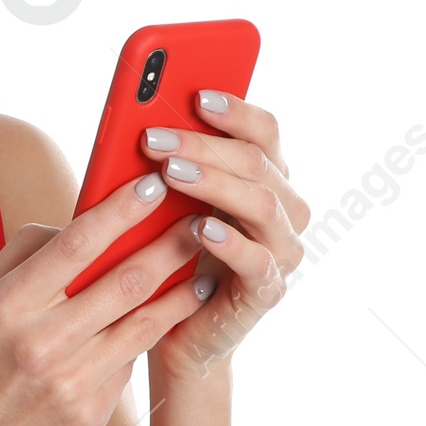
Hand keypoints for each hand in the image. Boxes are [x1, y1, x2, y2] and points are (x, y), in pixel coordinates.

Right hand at [0, 174, 215, 425]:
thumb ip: (21, 254)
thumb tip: (74, 222)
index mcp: (7, 306)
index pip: (74, 246)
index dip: (119, 212)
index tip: (152, 185)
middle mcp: (39, 343)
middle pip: (124, 281)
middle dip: (169, 245)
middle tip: (199, 220)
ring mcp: (69, 382)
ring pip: (143, 323)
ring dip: (181, 291)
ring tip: (205, 268)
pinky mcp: (90, 413)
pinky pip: (129, 361)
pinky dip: (151, 333)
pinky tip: (172, 314)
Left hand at [142, 91, 310, 381]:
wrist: (175, 331)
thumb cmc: (168, 256)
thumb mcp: (166, 204)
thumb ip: (169, 166)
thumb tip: (141, 120)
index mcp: (265, 178)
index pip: (265, 131)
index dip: (234, 110)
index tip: (194, 94)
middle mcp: (284, 210)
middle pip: (258, 162)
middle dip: (204, 145)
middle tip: (155, 137)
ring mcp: (282, 250)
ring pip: (263, 204)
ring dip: (215, 183)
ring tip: (171, 172)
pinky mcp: (268, 291)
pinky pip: (258, 261)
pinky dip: (230, 242)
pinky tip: (199, 228)